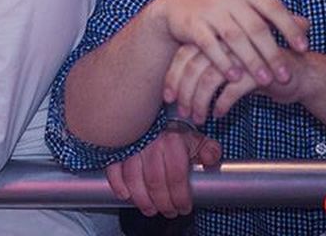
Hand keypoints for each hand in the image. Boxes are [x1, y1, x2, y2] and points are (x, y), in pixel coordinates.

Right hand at [105, 122, 221, 217]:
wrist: (143, 112)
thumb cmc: (169, 130)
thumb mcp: (192, 136)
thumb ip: (207, 149)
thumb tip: (211, 160)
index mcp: (171, 141)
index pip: (176, 176)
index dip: (180, 197)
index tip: (184, 207)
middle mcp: (150, 144)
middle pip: (155, 182)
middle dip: (163, 203)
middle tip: (169, 212)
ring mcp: (131, 147)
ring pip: (134, 179)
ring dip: (142, 200)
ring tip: (150, 210)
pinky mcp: (116, 149)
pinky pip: (114, 170)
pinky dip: (118, 185)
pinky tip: (126, 195)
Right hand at [152, 0, 308, 86]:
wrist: (176, 4)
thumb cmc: (219, 8)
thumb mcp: (245, 4)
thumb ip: (273, 15)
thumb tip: (307, 25)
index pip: (273, 7)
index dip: (290, 27)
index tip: (304, 48)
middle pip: (255, 26)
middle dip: (272, 53)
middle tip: (285, 75)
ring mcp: (208, 9)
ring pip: (234, 37)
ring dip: (251, 61)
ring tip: (265, 80)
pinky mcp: (192, 24)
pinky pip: (209, 45)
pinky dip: (223, 62)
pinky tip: (235, 77)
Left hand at [164, 18, 309, 123]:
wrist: (299, 75)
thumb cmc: (257, 73)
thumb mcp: (227, 70)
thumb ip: (204, 73)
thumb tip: (178, 93)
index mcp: (215, 38)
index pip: (183, 55)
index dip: (173, 77)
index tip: (168, 97)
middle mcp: (225, 43)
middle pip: (193, 67)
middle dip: (184, 93)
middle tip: (182, 112)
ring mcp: (242, 55)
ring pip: (209, 79)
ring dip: (200, 102)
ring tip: (198, 118)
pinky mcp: (258, 71)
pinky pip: (232, 90)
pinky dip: (222, 104)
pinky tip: (219, 114)